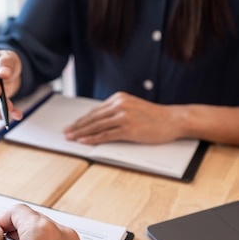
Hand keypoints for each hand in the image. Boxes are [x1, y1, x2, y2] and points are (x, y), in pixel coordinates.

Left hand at [63, 92, 183, 143]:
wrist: (173, 120)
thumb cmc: (155, 116)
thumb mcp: (133, 107)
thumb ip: (118, 111)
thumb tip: (100, 121)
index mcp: (119, 98)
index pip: (95, 110)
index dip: (81, 119)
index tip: (72, 125)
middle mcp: (120, 105)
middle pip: (93, 118)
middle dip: (77, 126)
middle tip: (65, 132)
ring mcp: (124, 117)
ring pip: (96, 126)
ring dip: (81, 133)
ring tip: (71, 138)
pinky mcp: (128, 129)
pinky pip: (106, 135)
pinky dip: (92, 139)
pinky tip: (84, 141)